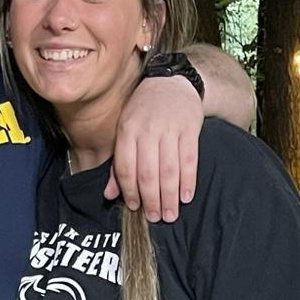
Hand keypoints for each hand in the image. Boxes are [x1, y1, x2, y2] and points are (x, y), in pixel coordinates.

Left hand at [105, 74, 201, 221]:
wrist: (171, 81)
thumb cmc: (143, 111)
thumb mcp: (125, 130)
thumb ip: (118, 163)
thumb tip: (109, 195)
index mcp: (127, 130)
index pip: (125, 168)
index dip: (129, 191)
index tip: (135, 208)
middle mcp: (147, 129)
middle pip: (148, 173)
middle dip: (151, 200)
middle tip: (154, 218)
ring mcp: (170, 128)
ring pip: (169, 169)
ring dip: (169, 196)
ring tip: (170, 215)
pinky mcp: (190, 128)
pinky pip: (189, 160)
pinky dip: (188, 181)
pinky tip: (186, 197)